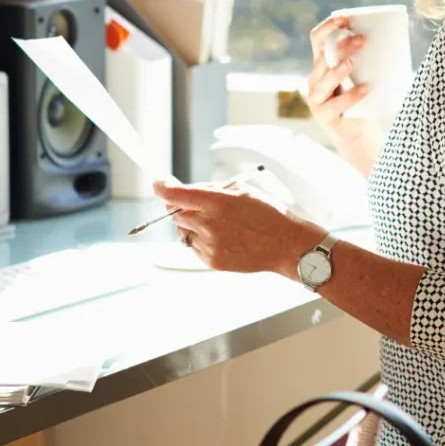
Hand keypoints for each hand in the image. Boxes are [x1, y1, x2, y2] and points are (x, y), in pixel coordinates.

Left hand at [153, 179, 321, 277]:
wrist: (285, 244)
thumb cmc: (268, 215)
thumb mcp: (243, 192)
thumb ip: (213, 192)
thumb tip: (190, 192)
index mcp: (217, 202)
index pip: (176, 195)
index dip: (163, 188)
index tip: (159, 184)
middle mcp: (209, 224)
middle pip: (175, 214)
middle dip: (182, 208)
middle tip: (200, 207)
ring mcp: (209, 244)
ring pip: (183, 232)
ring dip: (191, 225)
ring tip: (217, 225)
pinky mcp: (212, 261)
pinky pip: (194, 247)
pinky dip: (202, 241)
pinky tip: (225, 238)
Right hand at [307, 15, 382, 176]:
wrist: (356, 131)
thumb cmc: (361, 97)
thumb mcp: (362, 74)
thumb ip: (369, 59)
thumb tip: (399, 38)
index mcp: (322, 64)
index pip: (317, 39)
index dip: (327, 27)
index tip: (344, 19)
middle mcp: (314, 79)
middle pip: (323, 57)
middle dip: (341, 46)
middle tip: (364, 40)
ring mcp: (316, 98)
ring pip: (323, 81)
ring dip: (337, 70)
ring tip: (353, 63)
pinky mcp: (323, 116)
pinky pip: (335, 105)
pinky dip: (351, 96)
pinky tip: (366, 89)